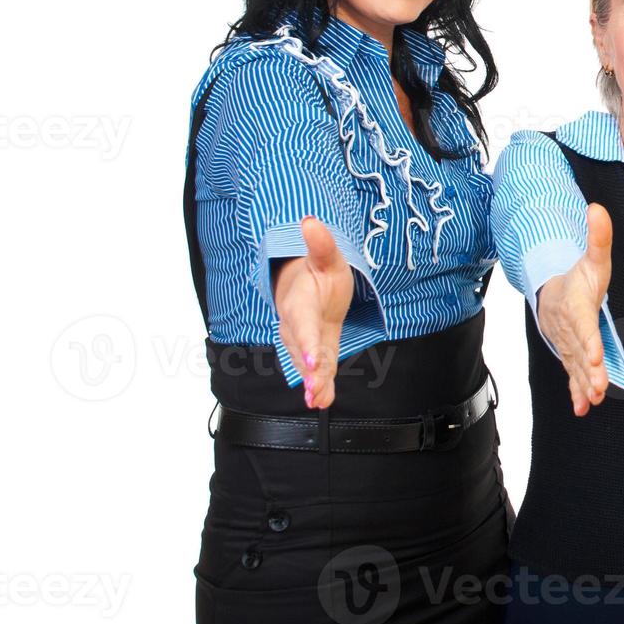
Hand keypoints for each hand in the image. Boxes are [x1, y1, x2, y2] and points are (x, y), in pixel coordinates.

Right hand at [271, 215, 352, 408]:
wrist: (305, 286)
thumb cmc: (318, 272)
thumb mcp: (326, 257)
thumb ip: (321, 244)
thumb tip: (310, 221)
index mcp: (299, 304)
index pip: (302, 325)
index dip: (305, 342)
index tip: (310, 358)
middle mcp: (296, 327)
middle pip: (302, 351)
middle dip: (308, 371)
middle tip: (314, 390)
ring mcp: (305, 342)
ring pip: (307, 365)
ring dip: (313, 383)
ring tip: (319, 400)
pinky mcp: (316, 351)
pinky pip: (317, 370)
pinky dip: (321, 387)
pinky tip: (325, 402)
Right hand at [536, 202, 613, 416]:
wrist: (551, 291)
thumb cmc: (577, 276)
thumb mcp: (592, 257)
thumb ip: (597, 237)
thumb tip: (597, 208)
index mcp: (575, 305)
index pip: (582, 324)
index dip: (587, 340)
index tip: (593, 356)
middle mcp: (568, 327)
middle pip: (578, 350)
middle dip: (587, 370)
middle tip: (599, 387)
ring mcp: (567, 343)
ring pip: (574, 365)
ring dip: (583, 384)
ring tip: (595, 400)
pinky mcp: (569, 353)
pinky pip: (570, 374)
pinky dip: (575, 392)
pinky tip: (584, 409)